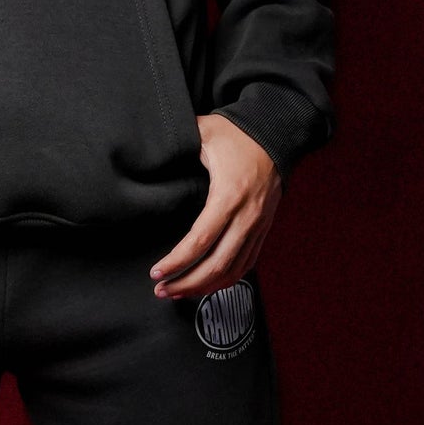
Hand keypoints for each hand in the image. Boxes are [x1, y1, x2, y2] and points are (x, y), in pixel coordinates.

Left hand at [148, 113, 280, 300]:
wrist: (277, 133)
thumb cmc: (237, 134)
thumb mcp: (204, 132)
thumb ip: (176, 141)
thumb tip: (147, 148)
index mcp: (229, 196)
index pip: (200, 241)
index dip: (177, 261)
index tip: (157, 272)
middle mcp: (247, 216)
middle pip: (217, 265)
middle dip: (187, 283)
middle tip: (161, 290)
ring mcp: (258, 225)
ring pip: (233, 270)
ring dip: (205, 287)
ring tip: (178, 292)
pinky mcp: (264, 229)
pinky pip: (247, 264)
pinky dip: (226, 280)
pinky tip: (206, 284)